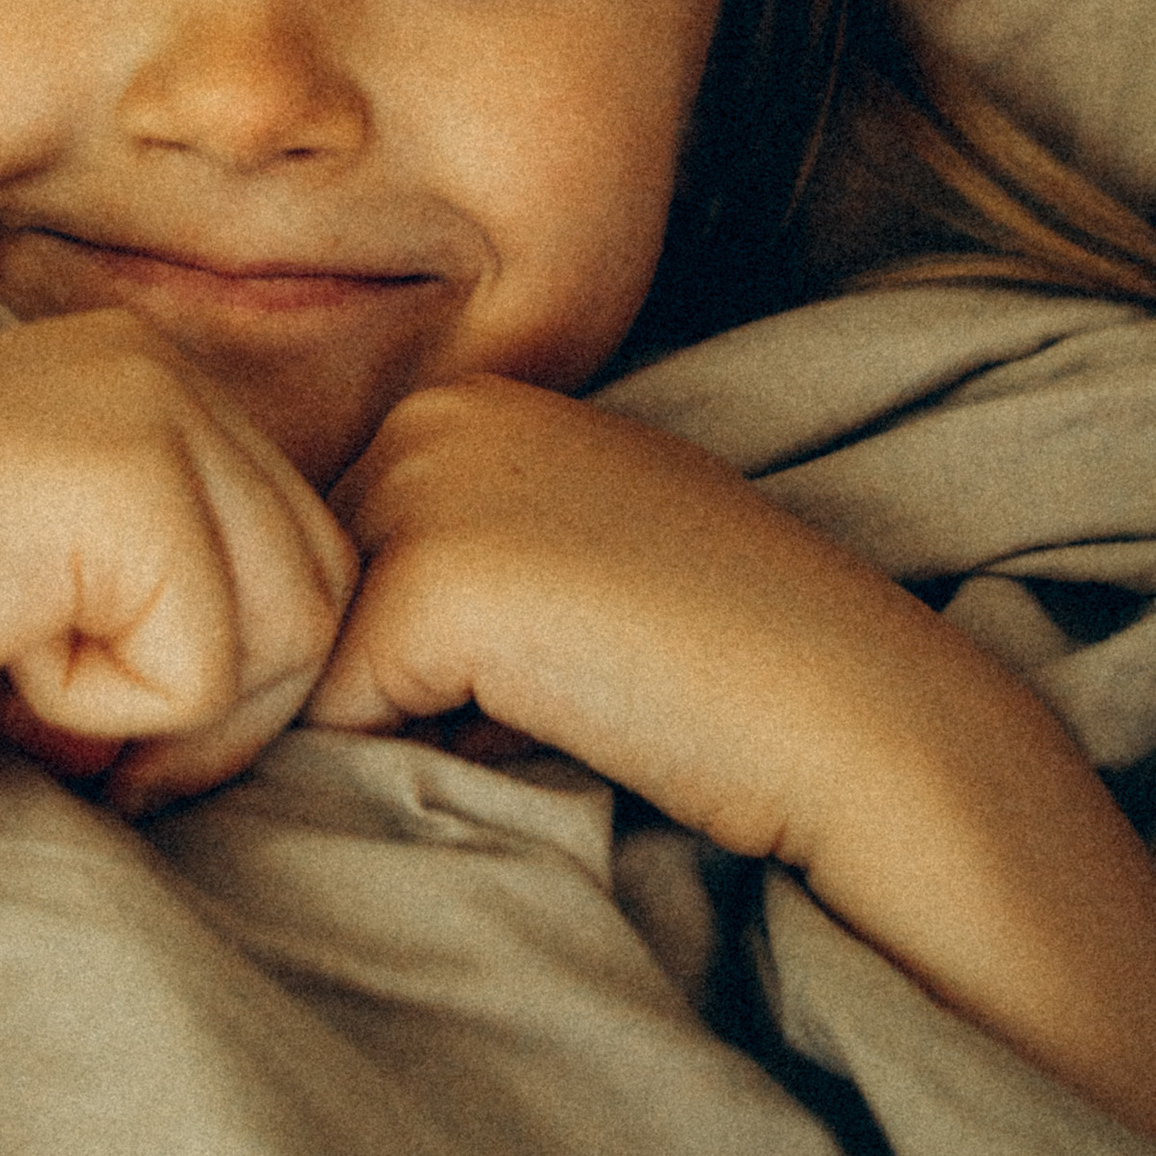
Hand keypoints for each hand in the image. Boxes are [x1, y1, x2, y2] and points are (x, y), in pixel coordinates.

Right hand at [0, 310, 357, 810]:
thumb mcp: (37, 582)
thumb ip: (166, 593)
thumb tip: (307, 689)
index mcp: (139, 369)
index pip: (294, 560)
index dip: (205, 683)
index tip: (64, 700)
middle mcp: (158, 358)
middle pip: (318, 598)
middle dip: (205, 711)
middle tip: (43, 715)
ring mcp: (148, 404)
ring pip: (289, 636)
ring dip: (157, 714)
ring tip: (9, 668)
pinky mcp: (125, 478)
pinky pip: (206, 670)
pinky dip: (97, 714)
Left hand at [305, 375, 977, 868]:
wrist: (842, 700)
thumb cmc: (722, 654)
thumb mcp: (568, 555)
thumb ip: (459, 559)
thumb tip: (312, 657)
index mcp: (470, 399)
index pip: (357, 559)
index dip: (437, 649)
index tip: (564, 646)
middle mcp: (432, 414)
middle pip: (326, 602)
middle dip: (405, 679)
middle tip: (567, 680)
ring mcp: (423, 487)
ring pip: (321, 660)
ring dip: (413, 717)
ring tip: (559, 697)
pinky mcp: (425, 582)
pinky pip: (340, 721)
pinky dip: (429, 756)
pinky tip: (556, 721)